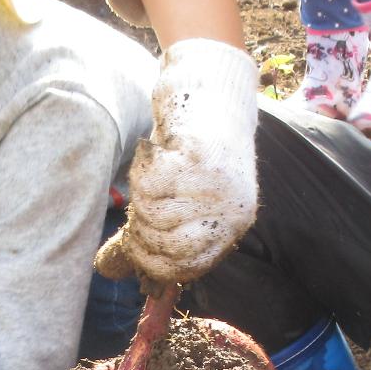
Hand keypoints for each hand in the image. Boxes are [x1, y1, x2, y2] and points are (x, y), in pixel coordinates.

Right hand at [95, 38, 258, 283]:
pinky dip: (141, 170)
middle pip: (168, 244)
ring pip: (153, 214)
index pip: (189, 265)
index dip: (155, 263)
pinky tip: (152, 154)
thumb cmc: (200, 150)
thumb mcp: (199, 196)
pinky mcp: (197, 157)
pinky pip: (149, 184)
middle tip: (136, 211)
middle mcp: (231, 207)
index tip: (137, 250)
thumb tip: (135, 277)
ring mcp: (216, 184)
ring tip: (148, 179)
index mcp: (235, 221)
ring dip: (139, 199)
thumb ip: (176, 231)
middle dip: (142, 232)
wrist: (215, 92)